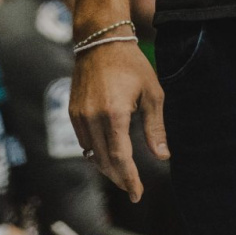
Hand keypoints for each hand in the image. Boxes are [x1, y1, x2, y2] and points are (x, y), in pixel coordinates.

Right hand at [69, 41, 166, 202]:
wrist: (100, 41)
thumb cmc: (132, 64)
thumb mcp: (152, 93)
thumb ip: (156, 127)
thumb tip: (163, 156)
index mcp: (113, 114)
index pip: (119, 158)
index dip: (129, 179)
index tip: (138, 193)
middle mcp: (92, 118)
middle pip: (104, 161)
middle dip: (119, 178)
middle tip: (133, 189)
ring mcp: (79, 116)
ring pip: (91, 154)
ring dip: (107, 168)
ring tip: (123, 176)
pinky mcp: (72, 112)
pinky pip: (83, 142)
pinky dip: (95, 154)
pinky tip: (108, 156)